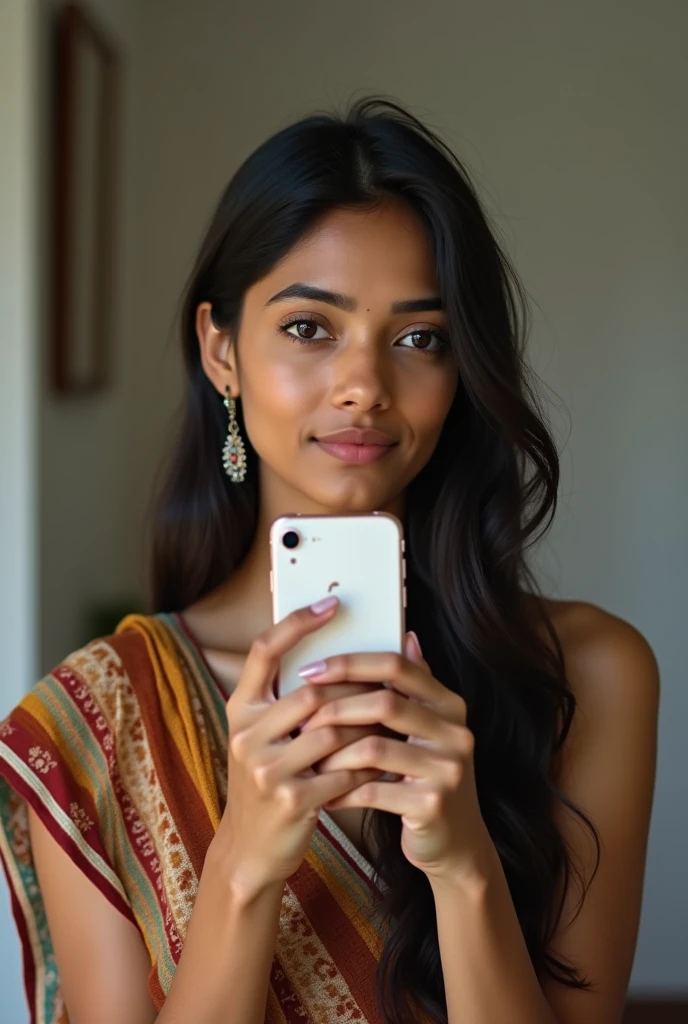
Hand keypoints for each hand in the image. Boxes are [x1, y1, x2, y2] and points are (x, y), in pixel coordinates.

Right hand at [213, 595, 382, 900]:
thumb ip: (286, 700)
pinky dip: (368, 766)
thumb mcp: (263, 737)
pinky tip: (385, 764)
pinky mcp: (291, 801)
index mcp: (240, 710)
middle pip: (310, 692)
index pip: (263, 651)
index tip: (331, 602)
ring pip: (333, 731)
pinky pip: (343, 771)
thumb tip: (335, 656)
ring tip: (392, 724)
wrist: (250, 850)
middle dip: (353, 688)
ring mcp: (266, 769)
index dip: (296, 623)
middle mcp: (246, 735)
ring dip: (367, 728)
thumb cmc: (267, 782)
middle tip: (387, 683)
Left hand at [298, 633, 495, 886]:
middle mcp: (455, 732)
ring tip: (306, 757)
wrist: (454, 842)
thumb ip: (415, 688)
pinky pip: (373, 791)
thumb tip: (408, 635)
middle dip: (335, 707)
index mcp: (449, 704)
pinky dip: (342, 790)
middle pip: (386, 703)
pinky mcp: (431, 805)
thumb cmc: (426, 776)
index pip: (397, 666)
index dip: (351, 663)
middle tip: (300, 717)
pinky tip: (323, 792)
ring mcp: (447, 770)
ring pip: (374, 749)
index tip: (309, 669)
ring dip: (333, 754)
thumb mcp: (427, 730)